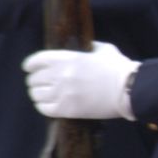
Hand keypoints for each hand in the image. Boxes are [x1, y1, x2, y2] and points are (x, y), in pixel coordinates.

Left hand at [23, 42, 138, 120]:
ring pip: (36, 95)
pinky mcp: (67, 110)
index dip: (30, 65)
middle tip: (39, 83)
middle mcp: (59, 76)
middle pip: (33, 80)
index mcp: (66, 59)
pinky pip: (44, 109)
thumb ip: (90, 47)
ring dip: (38, 94)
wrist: (129, 90)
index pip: (36, 61)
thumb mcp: (104, 50)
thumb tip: (86, 48)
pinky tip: (48, 105)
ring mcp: (62, 94)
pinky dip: (43, 106)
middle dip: (35, 81)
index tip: (28, 68)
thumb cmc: (118, 68)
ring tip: (43, 95)